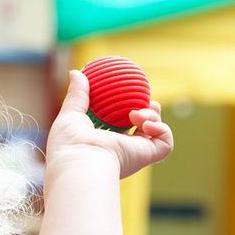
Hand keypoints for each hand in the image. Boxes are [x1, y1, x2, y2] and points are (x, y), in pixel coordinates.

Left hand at [48, 69, 173, 178]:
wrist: (80, 162)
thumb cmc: (69, 143)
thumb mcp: (70, 114)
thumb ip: (77, 95)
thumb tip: (76, 72)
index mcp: (103, 143)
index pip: (120, 127)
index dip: (128, 110)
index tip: (128, 95)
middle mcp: (121, 150)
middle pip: (142, 131)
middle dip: (150, 114)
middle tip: (147, 102)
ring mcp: (135, 154)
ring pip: (156, 135)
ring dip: (154, 118)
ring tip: (137, 114)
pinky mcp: (146, 157)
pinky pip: (165, 143)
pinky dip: (162, 129)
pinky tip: (146, 125)